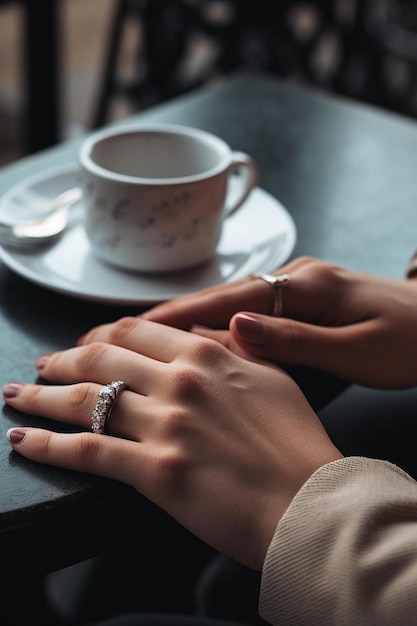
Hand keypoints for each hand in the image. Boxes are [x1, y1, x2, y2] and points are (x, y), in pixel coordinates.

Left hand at [4, 318, 340, 569]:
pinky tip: (25, 442)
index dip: (98, 335)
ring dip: (41, 397)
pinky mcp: (156, 471)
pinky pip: (88, 453)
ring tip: (16, 396)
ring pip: (84, 401)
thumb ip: (231, 347)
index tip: (82, 344)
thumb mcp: (271, 376)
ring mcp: (165, 426)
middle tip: (41, 366)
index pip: (133, 331)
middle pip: (100, 358)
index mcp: (206, 355)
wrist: (310, 501)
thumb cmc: (296, 441)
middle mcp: (179, 382)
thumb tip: (197, 332)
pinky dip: (49, 446)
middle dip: (61, 360)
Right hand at [144, 257, 416, 388]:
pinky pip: (251, 309)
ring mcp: (300, 284)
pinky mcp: (305, 298)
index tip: (135, 329)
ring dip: (191, 320)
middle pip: (221, 297)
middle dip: (171, 316)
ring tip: (146, 339)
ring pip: (233, 303)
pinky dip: (219, 323)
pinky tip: (200, 338)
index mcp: (306, 286)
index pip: (228, 300)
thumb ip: (294, 341)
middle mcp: (296, 278)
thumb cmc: (411, 341)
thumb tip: (233, 328)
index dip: (179, 317)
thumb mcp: (357, 349)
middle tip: (123, 333)